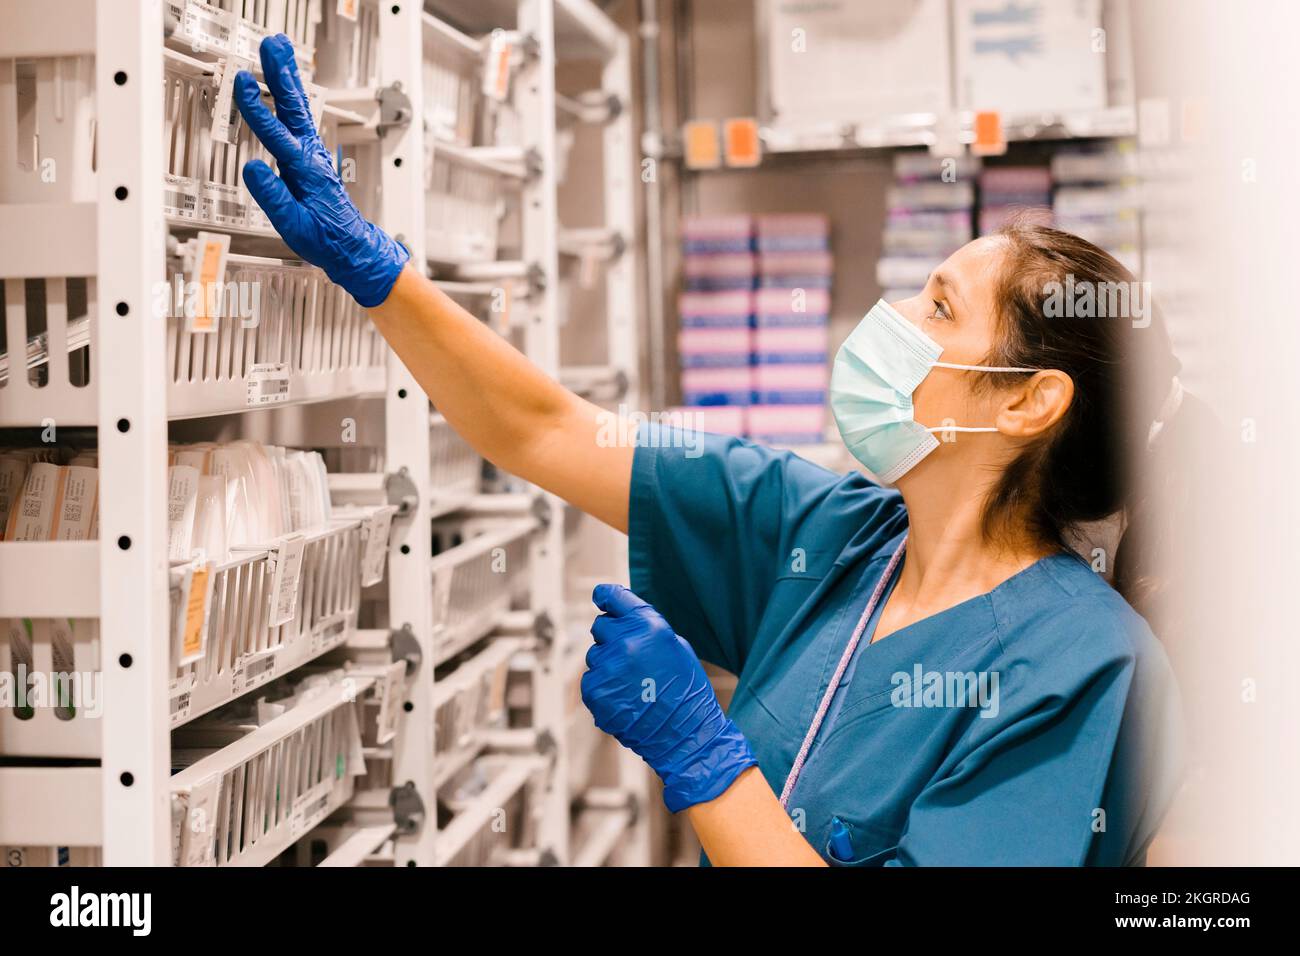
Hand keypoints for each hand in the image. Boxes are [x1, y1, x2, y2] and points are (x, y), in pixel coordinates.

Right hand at [233, 34, 408, 306]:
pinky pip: (297, 119)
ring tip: (277, 51)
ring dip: (286, 78)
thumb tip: (252, 168)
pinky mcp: (310, 157)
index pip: (277, 135)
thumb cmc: (325, 239)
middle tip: (273, 45)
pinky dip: (289, 97)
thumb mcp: (294, 224)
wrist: (350, 246)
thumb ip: (273, 196)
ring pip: (297, 109)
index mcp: (305, 172)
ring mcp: (312, 154)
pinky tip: (283, 85)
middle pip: (294, 108)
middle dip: (282, 75)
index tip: (244, 84)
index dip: (258, 109)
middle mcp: (311, 157)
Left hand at [581, 584, 757, 811]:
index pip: (614, 597)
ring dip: (608, 665)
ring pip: (595, 656)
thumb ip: (646, 629)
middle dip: (612, 637)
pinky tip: (625, 699)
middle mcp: (624, 642)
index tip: (601, 596)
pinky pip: (591, 680)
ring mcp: (606, 668)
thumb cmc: (686, 689)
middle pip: (601, 627)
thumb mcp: (676, 647)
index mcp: (648, 626)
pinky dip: (603, 688)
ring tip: (633, 685)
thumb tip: (621, 621)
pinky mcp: (594, 692)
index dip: (606, 596)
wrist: (685, 734)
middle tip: (631, 658)